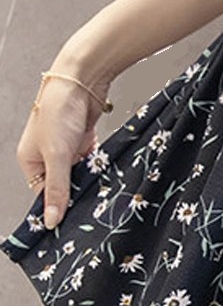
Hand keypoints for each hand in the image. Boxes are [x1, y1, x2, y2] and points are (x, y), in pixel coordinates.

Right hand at [15, 63, 114, 229]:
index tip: (73, 223)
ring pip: (80, 175)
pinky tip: (108, 178)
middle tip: (92, 211)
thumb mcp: (57, 156)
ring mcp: (66, 150)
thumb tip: (50, 220)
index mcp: (30, 160)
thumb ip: (57, 189)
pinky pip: (92, 164)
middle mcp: (46, 156)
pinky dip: (98, 170)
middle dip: (77, 194)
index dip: (58, 207)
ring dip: (90, 182)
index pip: (43, 194)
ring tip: (102, 195)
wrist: (81, 82)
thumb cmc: (59, 112)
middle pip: (63, 185)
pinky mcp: (84, 143)